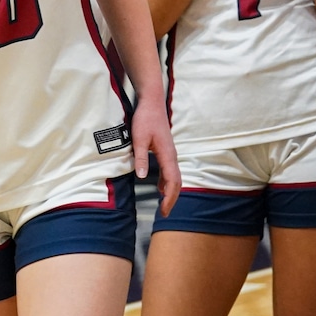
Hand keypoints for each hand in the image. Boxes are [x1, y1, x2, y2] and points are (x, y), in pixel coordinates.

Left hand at [131, 98, 179, 215]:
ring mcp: (170, 153)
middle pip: (176, 182)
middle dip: (172, 198)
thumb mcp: (138, 139)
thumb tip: (142, 177)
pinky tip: (160, 187)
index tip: (164, 210)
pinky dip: (167, 181)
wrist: (151, 103)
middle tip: (164, 213)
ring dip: (170, 191)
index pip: (173, 181)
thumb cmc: (145, 119)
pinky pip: (170, 170)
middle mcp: (171, 155)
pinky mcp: (165, 150)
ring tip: (164, 204)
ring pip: (174, 176)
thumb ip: (141, 157)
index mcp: (167, 154)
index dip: (170, 198)